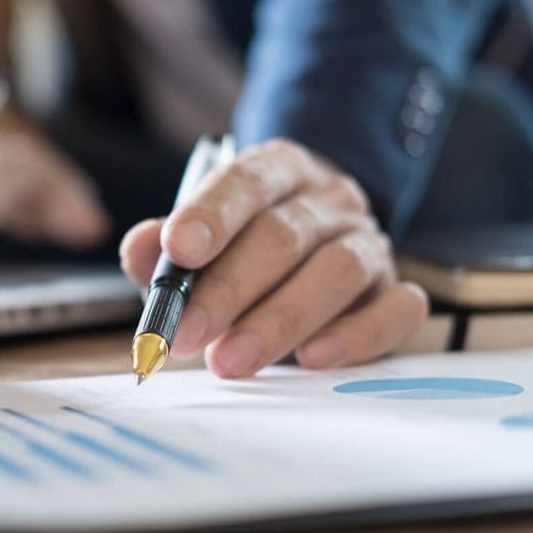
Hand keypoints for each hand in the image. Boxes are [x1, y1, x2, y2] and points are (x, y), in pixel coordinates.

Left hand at [119, 138, 427, 377]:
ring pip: (336, 271)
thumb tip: (138, 250)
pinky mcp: (394, 291)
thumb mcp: (195, 246)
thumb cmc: (241, 253)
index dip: (211, 214)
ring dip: (279, 321)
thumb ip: (163, 250)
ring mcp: (369, 243)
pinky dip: (356, 336)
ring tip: (230, 361)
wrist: (310, 257)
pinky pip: (395, 310)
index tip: (177, 249)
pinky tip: (312, 360)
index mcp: (279, 170)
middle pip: (284, 235)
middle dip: (227, 289)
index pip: (247, 181)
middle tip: (185, 336)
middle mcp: (329, 199)